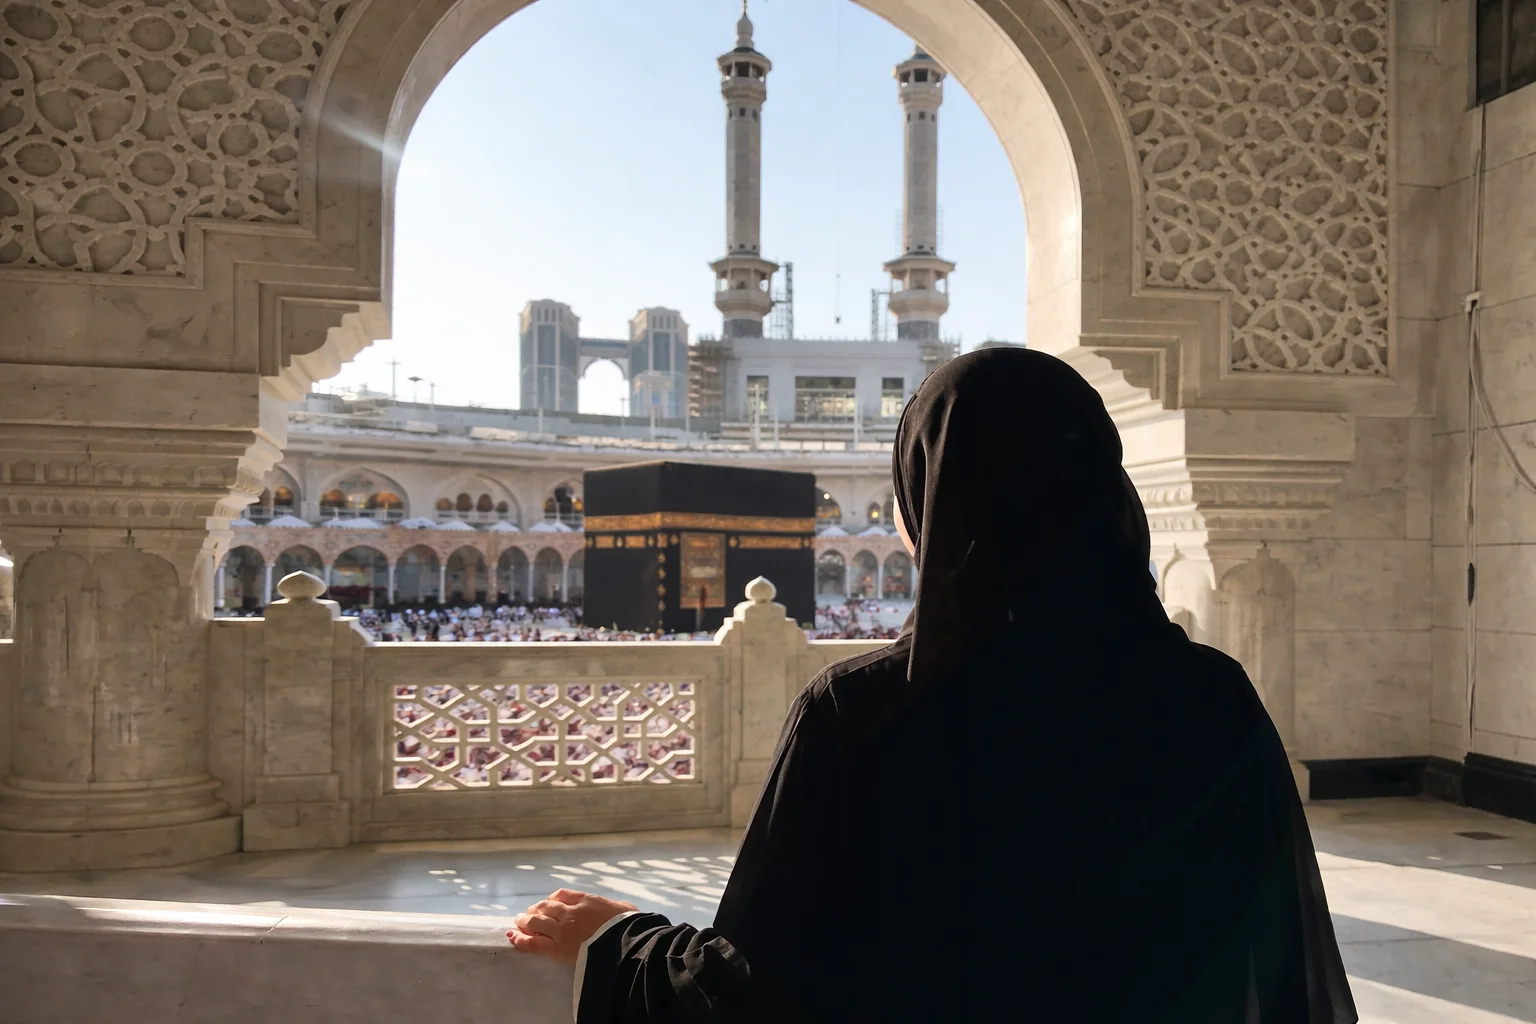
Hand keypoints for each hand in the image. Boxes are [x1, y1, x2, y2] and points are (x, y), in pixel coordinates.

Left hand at [506, 888, 637, 964]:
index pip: (563, 894)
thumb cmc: (628, 927)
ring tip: (517, 922)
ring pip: (536, 922)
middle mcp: (570, 912)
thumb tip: (620, 909)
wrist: (622, 943)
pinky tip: (511, 936)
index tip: (548, 903)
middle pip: (546, 906)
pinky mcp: (556, 948)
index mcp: (586, 900)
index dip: (552, 899)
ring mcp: (561, 930)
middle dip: (535, 909)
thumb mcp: (626, 909)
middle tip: (528, 913)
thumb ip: (618, 907)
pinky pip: (533, 942)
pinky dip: (520, 938)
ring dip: (525, 921)